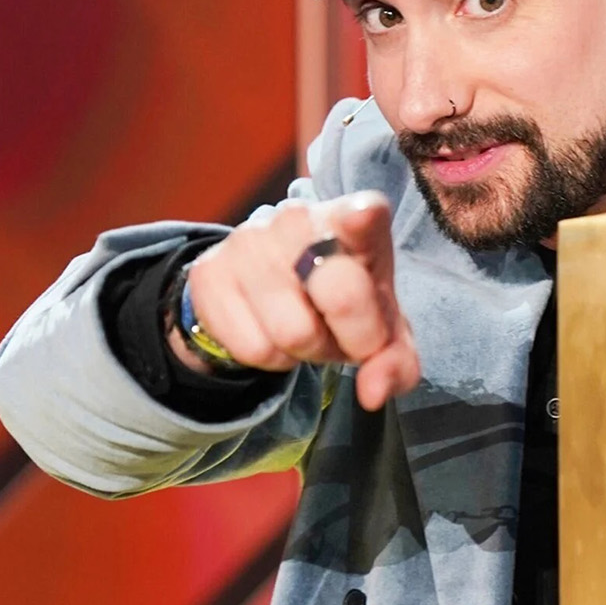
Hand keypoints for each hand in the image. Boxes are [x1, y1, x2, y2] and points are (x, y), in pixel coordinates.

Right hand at [172, 190, 419, 410]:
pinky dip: (271, 358)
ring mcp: (249, 241)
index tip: (362, 218)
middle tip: (345, 335)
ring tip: (308, 328)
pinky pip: (252, 347)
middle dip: (352, 339)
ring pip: (293, 332)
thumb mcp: (382, 330)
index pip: (361, 212)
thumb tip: (374, 392)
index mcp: (356, 220)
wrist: (273, 290)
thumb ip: (395, 362)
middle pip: (339, 295)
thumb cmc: (343, 302)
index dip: (362, 218)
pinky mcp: (210, 271)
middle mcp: (300, 219)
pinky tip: (273, 331)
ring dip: (308, 351)